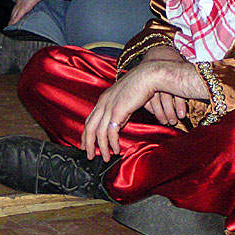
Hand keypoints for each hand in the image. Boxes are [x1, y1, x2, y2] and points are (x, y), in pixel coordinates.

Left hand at [9, 0, 44, 23]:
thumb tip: (36, 0)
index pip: (17, 6)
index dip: (14, 12)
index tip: (13, 17)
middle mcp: (21, 0)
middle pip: (14, 11)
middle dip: (12, 17)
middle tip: (9, 24)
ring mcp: (22, 3)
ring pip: (15, 13)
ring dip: (12, 19)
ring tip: (10, 25)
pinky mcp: (25, 6)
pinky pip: (19, 14)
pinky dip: (15, 19)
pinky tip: (13, 23)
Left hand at [81, 58, 206, 160]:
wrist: (149, 76)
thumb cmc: (142, 86)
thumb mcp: (126, 99)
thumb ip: (119, 111)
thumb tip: (117, 124)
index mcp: (103, 99)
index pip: (89, 119)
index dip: (86, 133)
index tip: (85, 144)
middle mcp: (103, 103)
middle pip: (89, 126)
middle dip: (87, 143)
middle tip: (88, 155)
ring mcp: (109, 106)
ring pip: (98, 132)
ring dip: (101, 147)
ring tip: (104, 158)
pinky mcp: (117, 111)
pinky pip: (111, 132)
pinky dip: (112, 143)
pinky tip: (116, 150)